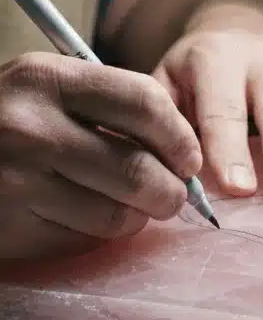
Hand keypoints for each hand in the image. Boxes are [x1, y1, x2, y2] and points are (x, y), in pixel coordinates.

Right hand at [0, 53, 201, 258]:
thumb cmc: (8, 125)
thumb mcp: (49, 94)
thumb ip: (113, 111)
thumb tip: (187, 158)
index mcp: (47, 78)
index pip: (145, 101)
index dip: (180, 137)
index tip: (188, 160)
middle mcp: (30, 126)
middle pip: (140, 171)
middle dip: (170, 192)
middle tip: (170, 196)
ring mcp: (16, 181)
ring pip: (119, 216)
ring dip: (134, 218)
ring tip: (118, 205)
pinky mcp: (11, 227)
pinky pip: (86, 241)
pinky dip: (96, 235)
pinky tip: (75, 217)